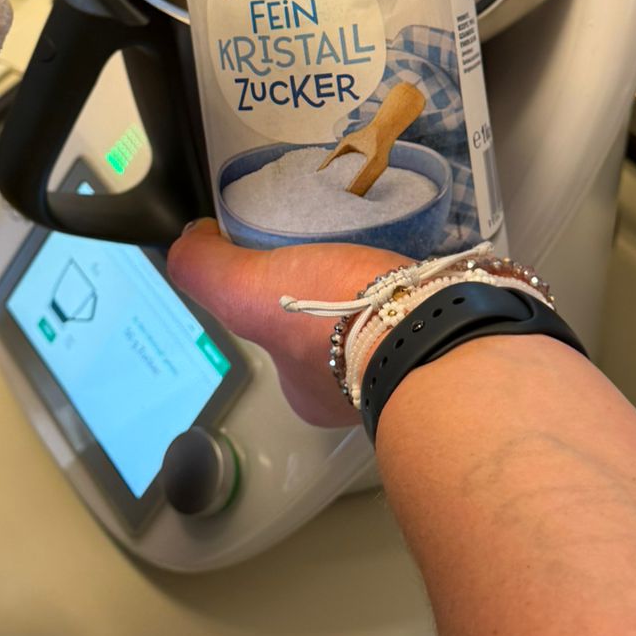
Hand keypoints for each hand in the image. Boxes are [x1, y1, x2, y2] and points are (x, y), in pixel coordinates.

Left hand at [169, 220, 405, 426]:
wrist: (424, 324)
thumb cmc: (327, 316)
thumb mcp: (242, 289)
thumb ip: (204, 269)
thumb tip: (190, 240)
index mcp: (305, 394)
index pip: (281, 346)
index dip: (279, 307)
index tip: (289, 269)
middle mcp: (351, 395)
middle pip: (333, 336)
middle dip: (334, 301)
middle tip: (336, 257)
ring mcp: (405, 373)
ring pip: (379, 325)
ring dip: (377, 295)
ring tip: (374, 255)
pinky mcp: (446, 344)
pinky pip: (420, 312)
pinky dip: (412, 291)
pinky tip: (409, 266)